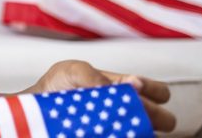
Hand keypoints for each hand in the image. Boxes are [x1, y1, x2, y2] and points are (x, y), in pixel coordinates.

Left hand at [32, 60, 175, 131]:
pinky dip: (124, 136)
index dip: (156, 92)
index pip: (160, 92)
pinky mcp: (109, 136)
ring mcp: (121, 128)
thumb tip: (128, 85)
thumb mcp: (72, 70)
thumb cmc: (58, 85)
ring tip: (120, 128)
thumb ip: (95, 75)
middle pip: (163, 119)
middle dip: (155, 118)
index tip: (136, 92)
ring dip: (138, 131)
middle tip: (132, 116)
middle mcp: (129, 110)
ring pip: (145, 134)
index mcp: (126, 88)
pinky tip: (108, 134)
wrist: (38, 107)